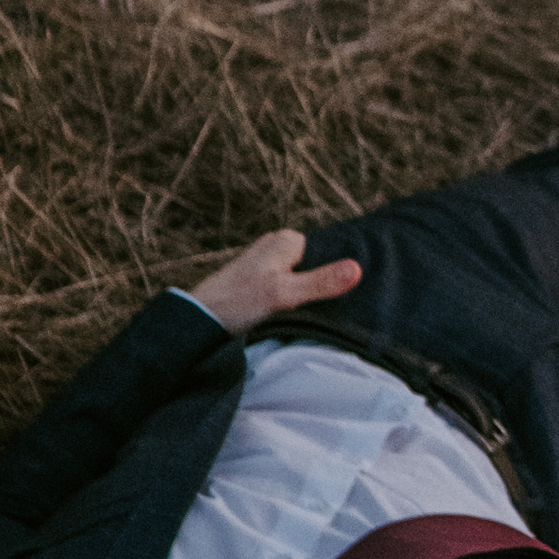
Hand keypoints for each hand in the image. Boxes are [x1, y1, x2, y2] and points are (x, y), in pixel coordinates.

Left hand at [184, 227, 364, 335]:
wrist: (200, 318)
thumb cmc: (239, 302)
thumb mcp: (284, 294)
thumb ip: (321, 282)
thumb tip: (358, 269)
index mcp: (287, 239)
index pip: (329, 250)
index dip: (340, 271)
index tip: (354, 293)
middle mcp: (278, 244)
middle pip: (317, 262)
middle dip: (327, 281)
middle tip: (340, 307)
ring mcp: (268, 261)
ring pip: (304, 274)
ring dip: (312, 291)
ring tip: (324, 311)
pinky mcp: (261, 278)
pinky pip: (291, 283)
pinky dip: (298, 296)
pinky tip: (302, 311)